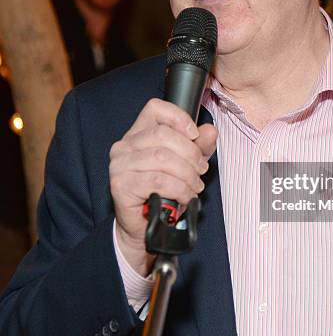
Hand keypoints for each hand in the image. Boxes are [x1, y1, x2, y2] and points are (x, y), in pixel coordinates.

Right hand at [109, 98, 216, 275]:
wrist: (146, 227)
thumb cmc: (164, 192)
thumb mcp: (188, 164)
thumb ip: (200, 146)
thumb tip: (210, 130)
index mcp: (139, 133)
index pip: (155, 108)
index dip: (179, 118)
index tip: (195, 135)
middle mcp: (125, 145)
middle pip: (163, 134)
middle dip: (191, 153)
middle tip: (201, 169)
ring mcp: (120, 164)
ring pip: (162, 158)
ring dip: (187, 174)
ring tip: (195, 186)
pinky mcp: (120, 185)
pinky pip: (158, 180)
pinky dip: (180, 189)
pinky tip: (186, 196)